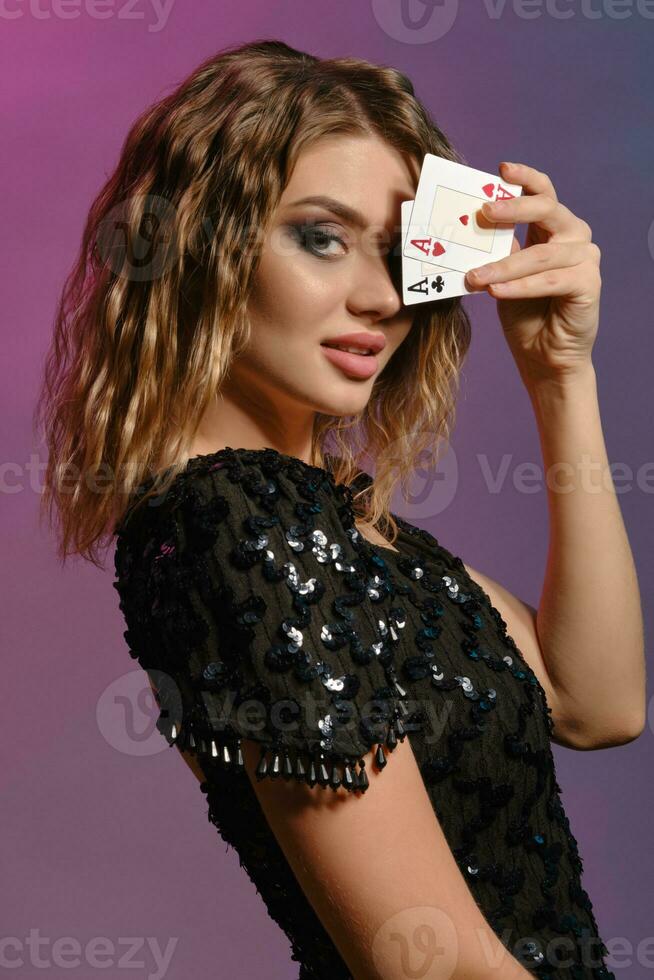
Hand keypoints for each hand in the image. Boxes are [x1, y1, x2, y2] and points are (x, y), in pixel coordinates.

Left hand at [464, 162, 600, 385]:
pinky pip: (550, 280)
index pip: (543, 192)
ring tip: (475, 277)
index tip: (501, 170)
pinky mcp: (589, 284)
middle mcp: (573, 237)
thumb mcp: (502, 275)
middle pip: (547, 209)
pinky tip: (496, 292)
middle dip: (513, 208)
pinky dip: (520, 286)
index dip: (525, 177)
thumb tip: (469, 225)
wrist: (543, 355)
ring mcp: (584, 259)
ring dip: (504, 266)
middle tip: (483, 212)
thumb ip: (496, 249)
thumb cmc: (524, 313)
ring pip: (541, 254)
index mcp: (552, 228)